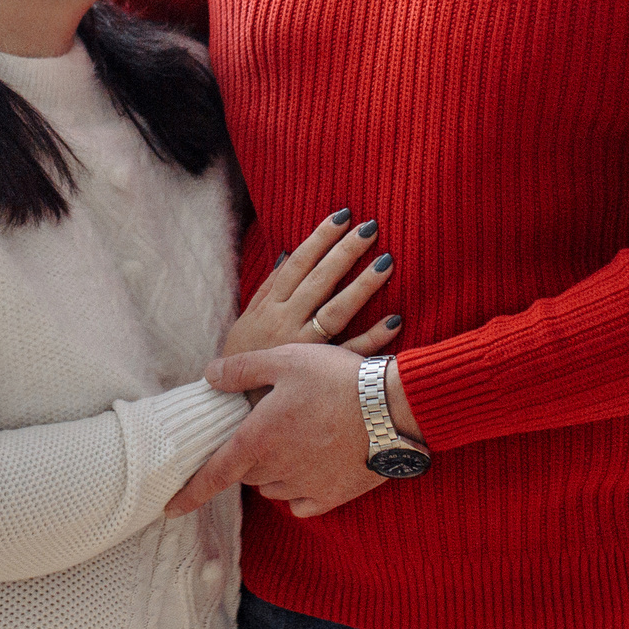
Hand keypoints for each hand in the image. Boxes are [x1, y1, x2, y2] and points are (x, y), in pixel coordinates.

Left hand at [164, 344, 385, 519]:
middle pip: (246, 473)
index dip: (189, 493)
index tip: (169, 508)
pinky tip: (308, 469)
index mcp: (259, 439)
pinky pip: (302, 503)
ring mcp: (306, 486)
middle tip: (262, 430)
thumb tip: (209, 376)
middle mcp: (278, 469)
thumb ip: (242, 369)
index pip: (214, 474)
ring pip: (272, 487)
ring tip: (290, 441)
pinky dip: (297, 490)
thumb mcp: (285, 359)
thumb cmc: (336, 378)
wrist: (392, 407)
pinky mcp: (334, 495)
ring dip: (270, 471)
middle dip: (245, 457)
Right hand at [221, 209, 402, 358]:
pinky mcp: (319, 372)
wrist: (232, 411)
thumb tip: (288, 255)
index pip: (297, 264)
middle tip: (371, 227)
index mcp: (269, 308)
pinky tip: (396, 319)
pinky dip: (373, 337)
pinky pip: (350, 351)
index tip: (342, 216)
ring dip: (363, 286)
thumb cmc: (245, 362)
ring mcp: (304, 348)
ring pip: (336, 310)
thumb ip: (267, 289)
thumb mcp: (247, 322)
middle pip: (319, 281)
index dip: (319, 239)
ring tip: (387, 261)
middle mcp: (285, 323)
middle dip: (345, 252)